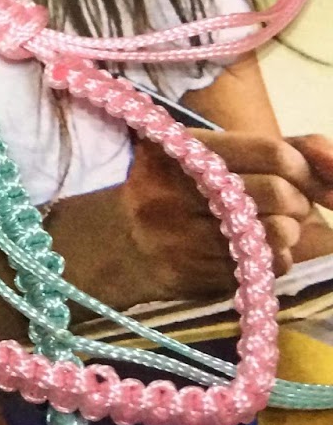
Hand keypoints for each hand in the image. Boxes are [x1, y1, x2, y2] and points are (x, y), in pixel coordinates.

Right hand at [122, 131, 329, 298]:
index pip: (273, 153)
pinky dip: (273, 260)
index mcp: (184, 150)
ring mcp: (182, 237)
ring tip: (268, 229)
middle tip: (287, 206)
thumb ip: (284, 149)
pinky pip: (265, 267)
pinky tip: (252, 253)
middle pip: (280, 195)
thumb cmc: (181, 192)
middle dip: (298, 203)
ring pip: (277, 235)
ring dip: (288, 233)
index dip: (304, 168)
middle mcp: (177, 191)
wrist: (119, 244)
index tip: (302, 177)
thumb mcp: (217, 156)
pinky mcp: (192, 275)